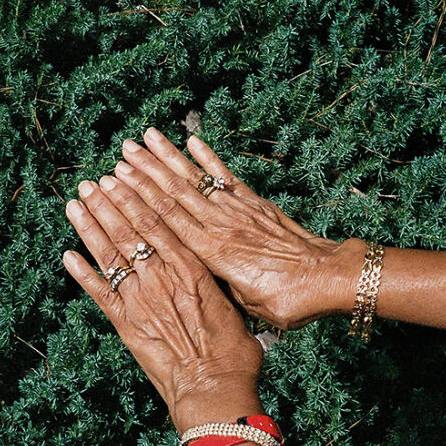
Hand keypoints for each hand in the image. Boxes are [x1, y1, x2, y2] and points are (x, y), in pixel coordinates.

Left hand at [63, 176, 263, 431]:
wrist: (214, 390)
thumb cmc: (233, 354)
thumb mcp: (233, 308)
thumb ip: (218, 288)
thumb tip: (218, 279)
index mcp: (191, 268)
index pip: (157, 222)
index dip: (136, 197)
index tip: (123, 177)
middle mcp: (161, 277)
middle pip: (129, 231)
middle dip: (108, 203)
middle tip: (92, 182)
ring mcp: (140, 300)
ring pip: (110, 254)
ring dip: (91, 226)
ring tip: (75, 203)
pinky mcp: (125, 325)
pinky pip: (98, 293)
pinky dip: (82, 272)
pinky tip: (67, 254)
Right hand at [109, 128, 367, 329]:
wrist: (329, 278)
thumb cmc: (290, 301)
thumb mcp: (248, 308)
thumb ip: (218, 288)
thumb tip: (195, 280)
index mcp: (213, 254)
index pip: (167, 220)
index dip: (138, 199)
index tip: (115, 181)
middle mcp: (221, 226)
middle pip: (174, 193)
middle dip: (144, 171)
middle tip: (120, 152)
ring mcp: (238, 210)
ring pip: (195, 180)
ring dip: (168, 158)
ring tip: (144, 137)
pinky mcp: (256, 203)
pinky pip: (226, 177)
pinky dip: (208, 157)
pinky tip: (192, 140)